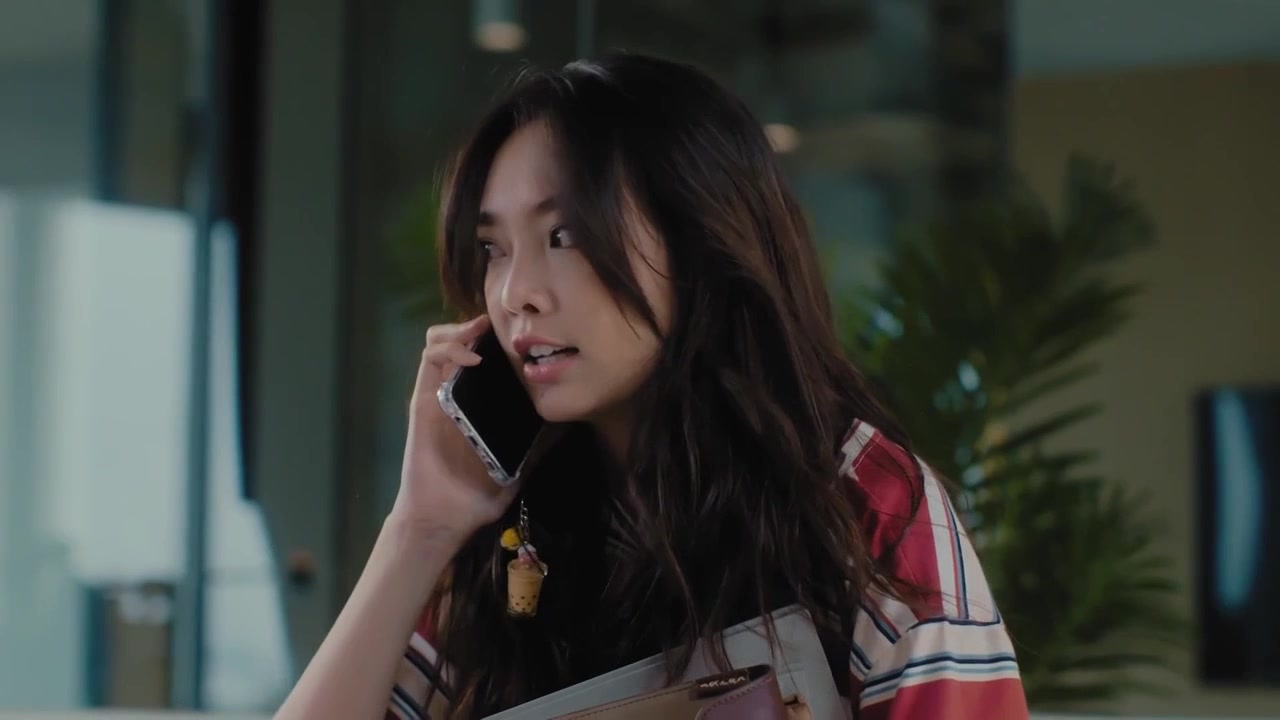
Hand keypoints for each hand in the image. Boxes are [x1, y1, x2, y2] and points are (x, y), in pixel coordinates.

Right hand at [391, 315, 518, 543]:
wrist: (444, 517)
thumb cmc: (477, 495)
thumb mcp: (518, 467)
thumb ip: (538, 446)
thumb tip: (566, 426)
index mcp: (477, 404)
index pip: (484, 358)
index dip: (497, 339)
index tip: (520, 334)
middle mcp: (456, 393)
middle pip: (461, 341)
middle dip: (478, 325)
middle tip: (501, 325)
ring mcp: (437, 393)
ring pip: (439, 342)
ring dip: (461, 330)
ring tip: (482, 333)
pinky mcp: (422, 399)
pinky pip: (428, 360)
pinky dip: (448, 347)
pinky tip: (471, 356)